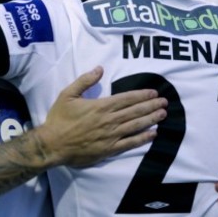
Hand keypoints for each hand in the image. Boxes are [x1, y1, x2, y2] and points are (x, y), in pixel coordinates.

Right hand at [38, 66, 166, 166]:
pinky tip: (153, 134)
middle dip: (151, 106)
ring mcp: (111, 136)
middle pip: (135, 111)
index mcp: (101, 106)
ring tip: (163, 114)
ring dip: (151, 119)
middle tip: (165, 102)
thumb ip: (85, 80)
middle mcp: (109, 120)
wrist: (53, 144)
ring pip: (136, 126)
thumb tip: (100, 68)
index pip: (127, 99)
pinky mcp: (109, 149)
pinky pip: (130, 143)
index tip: (154, 92)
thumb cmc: (59, 118)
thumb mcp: (68, 94)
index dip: (142, 95)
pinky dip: (143, 138)